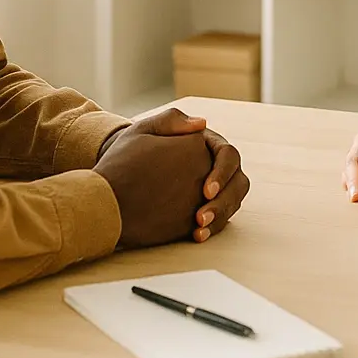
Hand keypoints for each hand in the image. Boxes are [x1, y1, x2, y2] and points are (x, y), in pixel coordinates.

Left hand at [100, 119, 250, 243]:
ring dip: (221, 216)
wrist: (119, 177)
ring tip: (200, 229)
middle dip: (224, 201)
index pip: (228, 155)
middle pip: (238, 182)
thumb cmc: (133, 152)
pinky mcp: (206, 206)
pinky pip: (220, 217)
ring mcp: (215, 188)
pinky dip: (213, 228)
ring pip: (232, 201)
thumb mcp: (145, 131)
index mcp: (208, 143)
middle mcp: (216, 166)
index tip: (206, 190)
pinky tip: (197, 235)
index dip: (222, 173)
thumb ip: (171, 121)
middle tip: (202, 216)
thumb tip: (202, 123)